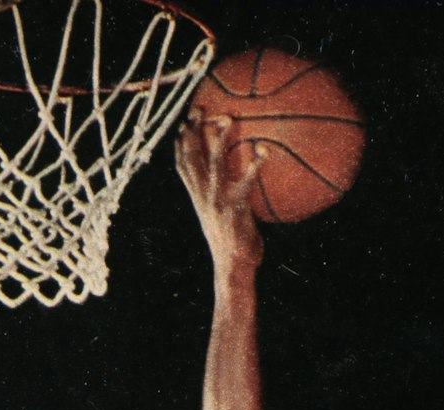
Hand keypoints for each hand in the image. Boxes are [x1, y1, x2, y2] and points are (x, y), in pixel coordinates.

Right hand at [176, 115, 265, 270]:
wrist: (232, 268)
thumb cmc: (232, 247)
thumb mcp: (220, 222)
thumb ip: (223, 202)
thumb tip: (237, 191)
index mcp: (197, 198)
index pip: (182, 166)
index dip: (180, 144)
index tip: (182, 124)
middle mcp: (203, 195)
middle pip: (191, 155)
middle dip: (192, 129)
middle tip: (200, 107)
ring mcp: (217, 200)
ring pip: (212, 160)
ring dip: (218, 137)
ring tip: (227, 118)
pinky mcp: (235, 207)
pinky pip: (245, 180)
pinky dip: (254, 164)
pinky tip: (263, 151)